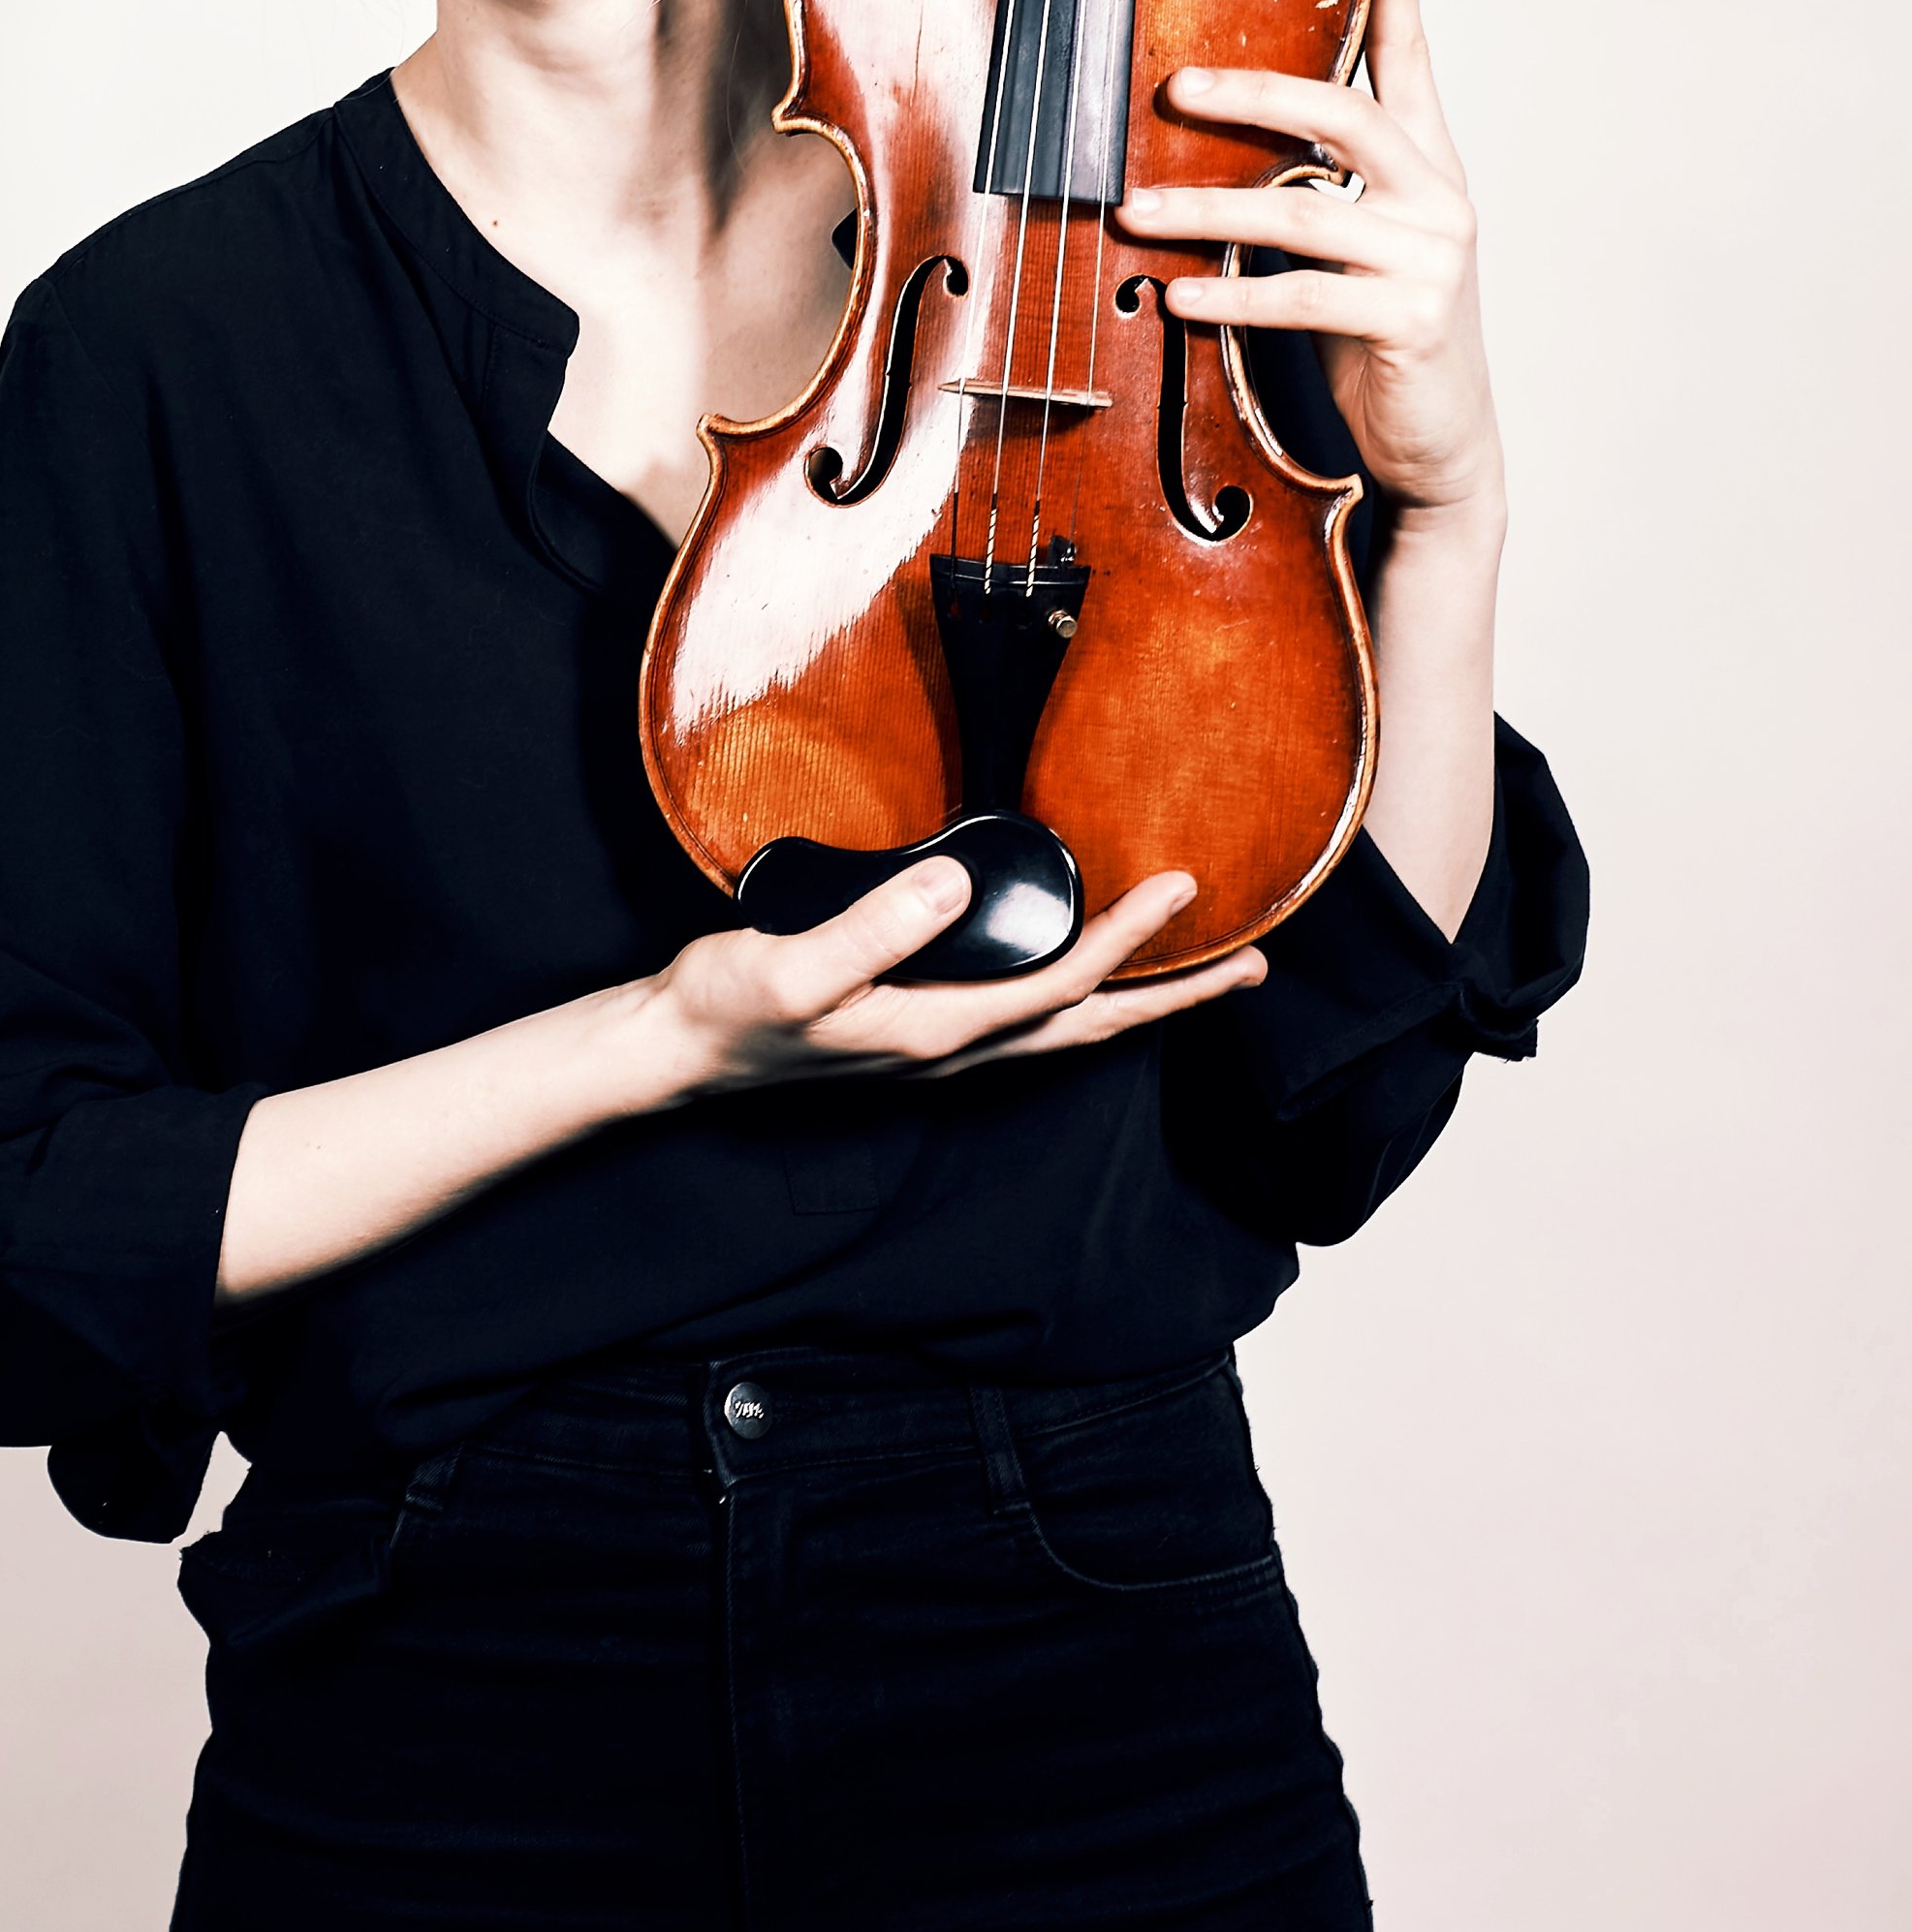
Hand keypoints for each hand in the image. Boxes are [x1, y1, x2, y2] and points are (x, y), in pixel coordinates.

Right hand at [646, 857, 1263, 1098]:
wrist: (677, 1048)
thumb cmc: (727, 1010)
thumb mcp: (795, 967)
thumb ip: (877, 928)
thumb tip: (956, 882)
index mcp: (938, 1033)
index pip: (1062, 987)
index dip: (1128, 939)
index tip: (1182, 889)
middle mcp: (953, 1049)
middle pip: (1091, 1027)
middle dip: (1175, 999)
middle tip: (1253, 969)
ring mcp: (938, 1047)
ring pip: (1064, 1027)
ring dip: (1136, 999)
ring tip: (1194, 971)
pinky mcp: (918, 1029)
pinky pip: (1025, 1016)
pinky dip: (1078, 995)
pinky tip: (1076, 969)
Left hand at [1116, 0, 1503, 517]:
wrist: (1437, 439)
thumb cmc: (1373, 331)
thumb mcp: (1344, 243)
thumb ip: (1303, 183)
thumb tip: (1196, 130)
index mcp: (1424, 163)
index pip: (1412, 52)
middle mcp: (1439, 197)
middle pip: (1345, 115)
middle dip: (1254, 94)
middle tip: (1171, 87)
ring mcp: (1433, 259)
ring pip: (1305, 215)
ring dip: (1206, 211)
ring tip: (1131, 210)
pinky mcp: (1414, 323)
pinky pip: (1306, 297)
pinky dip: (1232, 296)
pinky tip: (1174, 297)